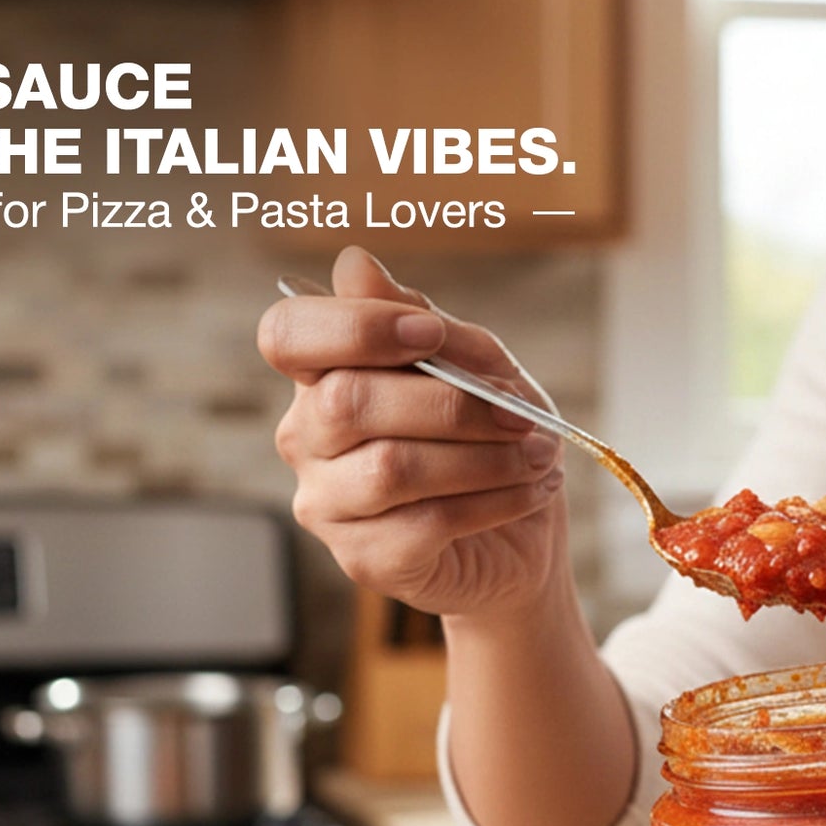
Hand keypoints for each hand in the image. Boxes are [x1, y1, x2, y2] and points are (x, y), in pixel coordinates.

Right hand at [257, 246, 567, 618]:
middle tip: (522, 415)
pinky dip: (494, 501)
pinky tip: (532, 491)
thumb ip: (423, 322)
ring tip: (538, 455)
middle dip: (450, 402)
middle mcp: (306, 438)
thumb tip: (354, 264)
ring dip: (484, 457)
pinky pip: (426, 522)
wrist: (520, 541)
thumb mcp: (477, 369)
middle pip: (348, 400)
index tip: (431, 332)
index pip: (287, 334)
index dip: (354, 327)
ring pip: (392, 467)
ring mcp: (327, 504)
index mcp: (320, 376)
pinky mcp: (364, 560)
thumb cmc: (490, 443)